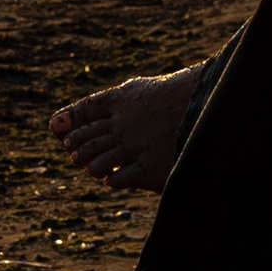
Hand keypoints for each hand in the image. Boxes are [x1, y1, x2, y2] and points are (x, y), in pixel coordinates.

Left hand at [48, 62, 208, 191]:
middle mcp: (125, 124)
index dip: (69, 123)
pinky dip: (111, 179)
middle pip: (86, 140)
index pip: (85, 112)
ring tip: (97, 166)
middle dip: (77, 148)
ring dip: (93, 166)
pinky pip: (116, 180)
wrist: (212, 112)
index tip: (60, 131)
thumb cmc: (174, 101)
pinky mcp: (149, 170)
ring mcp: (136, 147)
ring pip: (96, 163)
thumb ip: (108, 102)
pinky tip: (116, 176)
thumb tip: (70, 119)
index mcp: (123, 100)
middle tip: (77, 154)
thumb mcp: (138, 90)